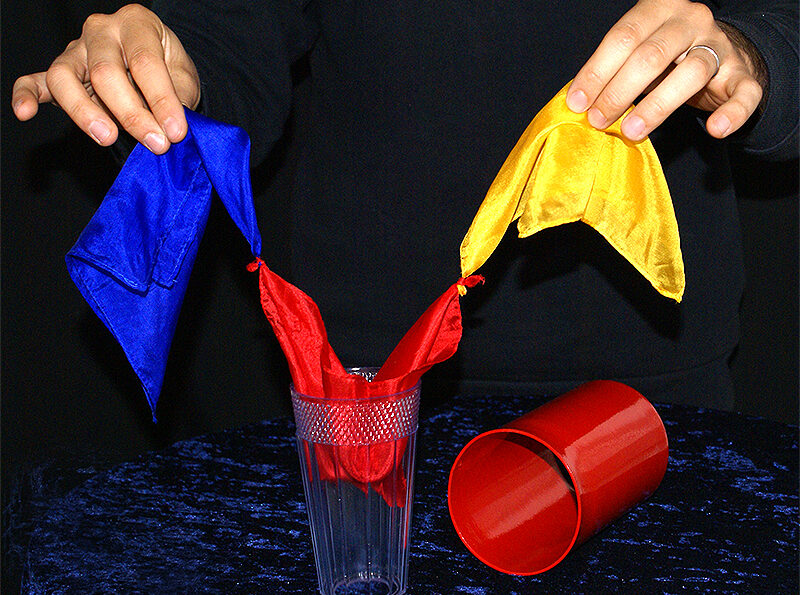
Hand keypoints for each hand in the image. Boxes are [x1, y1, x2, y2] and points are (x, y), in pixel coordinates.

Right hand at [11, 3, 199, 153]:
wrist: (155, 63)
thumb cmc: (169, 68)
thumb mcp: (184, 77)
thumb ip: (179, 97)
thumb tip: (172, 126)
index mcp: (136, 23)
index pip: (146, 63)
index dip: (162, 101)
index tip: (175, 131)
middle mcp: (101, 30)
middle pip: (105, 72)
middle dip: (132, 114)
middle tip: (155, 143)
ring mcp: (76, 50)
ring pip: (65, 77)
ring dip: (85, 112)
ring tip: (108, 137)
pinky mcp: (60, 72)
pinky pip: (35, 81)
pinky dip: (26, 95)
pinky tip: (24, 112)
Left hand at [566, 0, 765, 140]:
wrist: (719, 54)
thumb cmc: (666, 57)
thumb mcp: (637, 53)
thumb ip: (613, 70)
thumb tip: (578, 101)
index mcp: (660, 10)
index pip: (623, 37)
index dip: (597, 72)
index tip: (577, 102)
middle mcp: (692, 21)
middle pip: (652, 55)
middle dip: (619, 91)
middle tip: (598, 120)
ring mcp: (720, 46)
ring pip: (691, 72)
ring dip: (657, 106)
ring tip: (631, 131)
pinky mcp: (742, 74)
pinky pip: (744, 92)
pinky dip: (732, 112)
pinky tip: (715, 129)